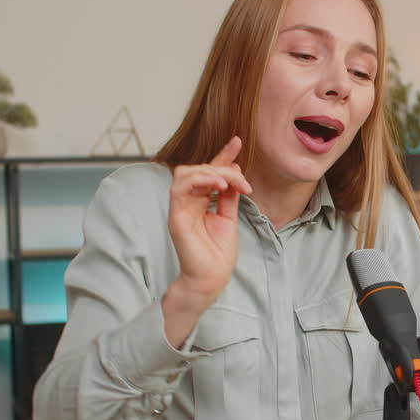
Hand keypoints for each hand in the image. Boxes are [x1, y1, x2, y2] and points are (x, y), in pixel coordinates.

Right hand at [162, 137, 251, 344]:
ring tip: (229, 183)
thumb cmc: (219, 254)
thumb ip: (229, 195)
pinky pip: (180, 187)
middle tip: (243, 183)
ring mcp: (179, 208)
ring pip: (187, 172)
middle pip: (199, 168)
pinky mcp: (176, 216)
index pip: (209, 171)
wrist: (212, 278)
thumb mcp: (229, 217)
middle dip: (223, 167)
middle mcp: (187, 201)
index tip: (237, 141)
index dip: (222, 155)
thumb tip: (234, 173)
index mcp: (200, 201)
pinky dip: (201, 181)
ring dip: (211, 172)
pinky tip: (219, 186)